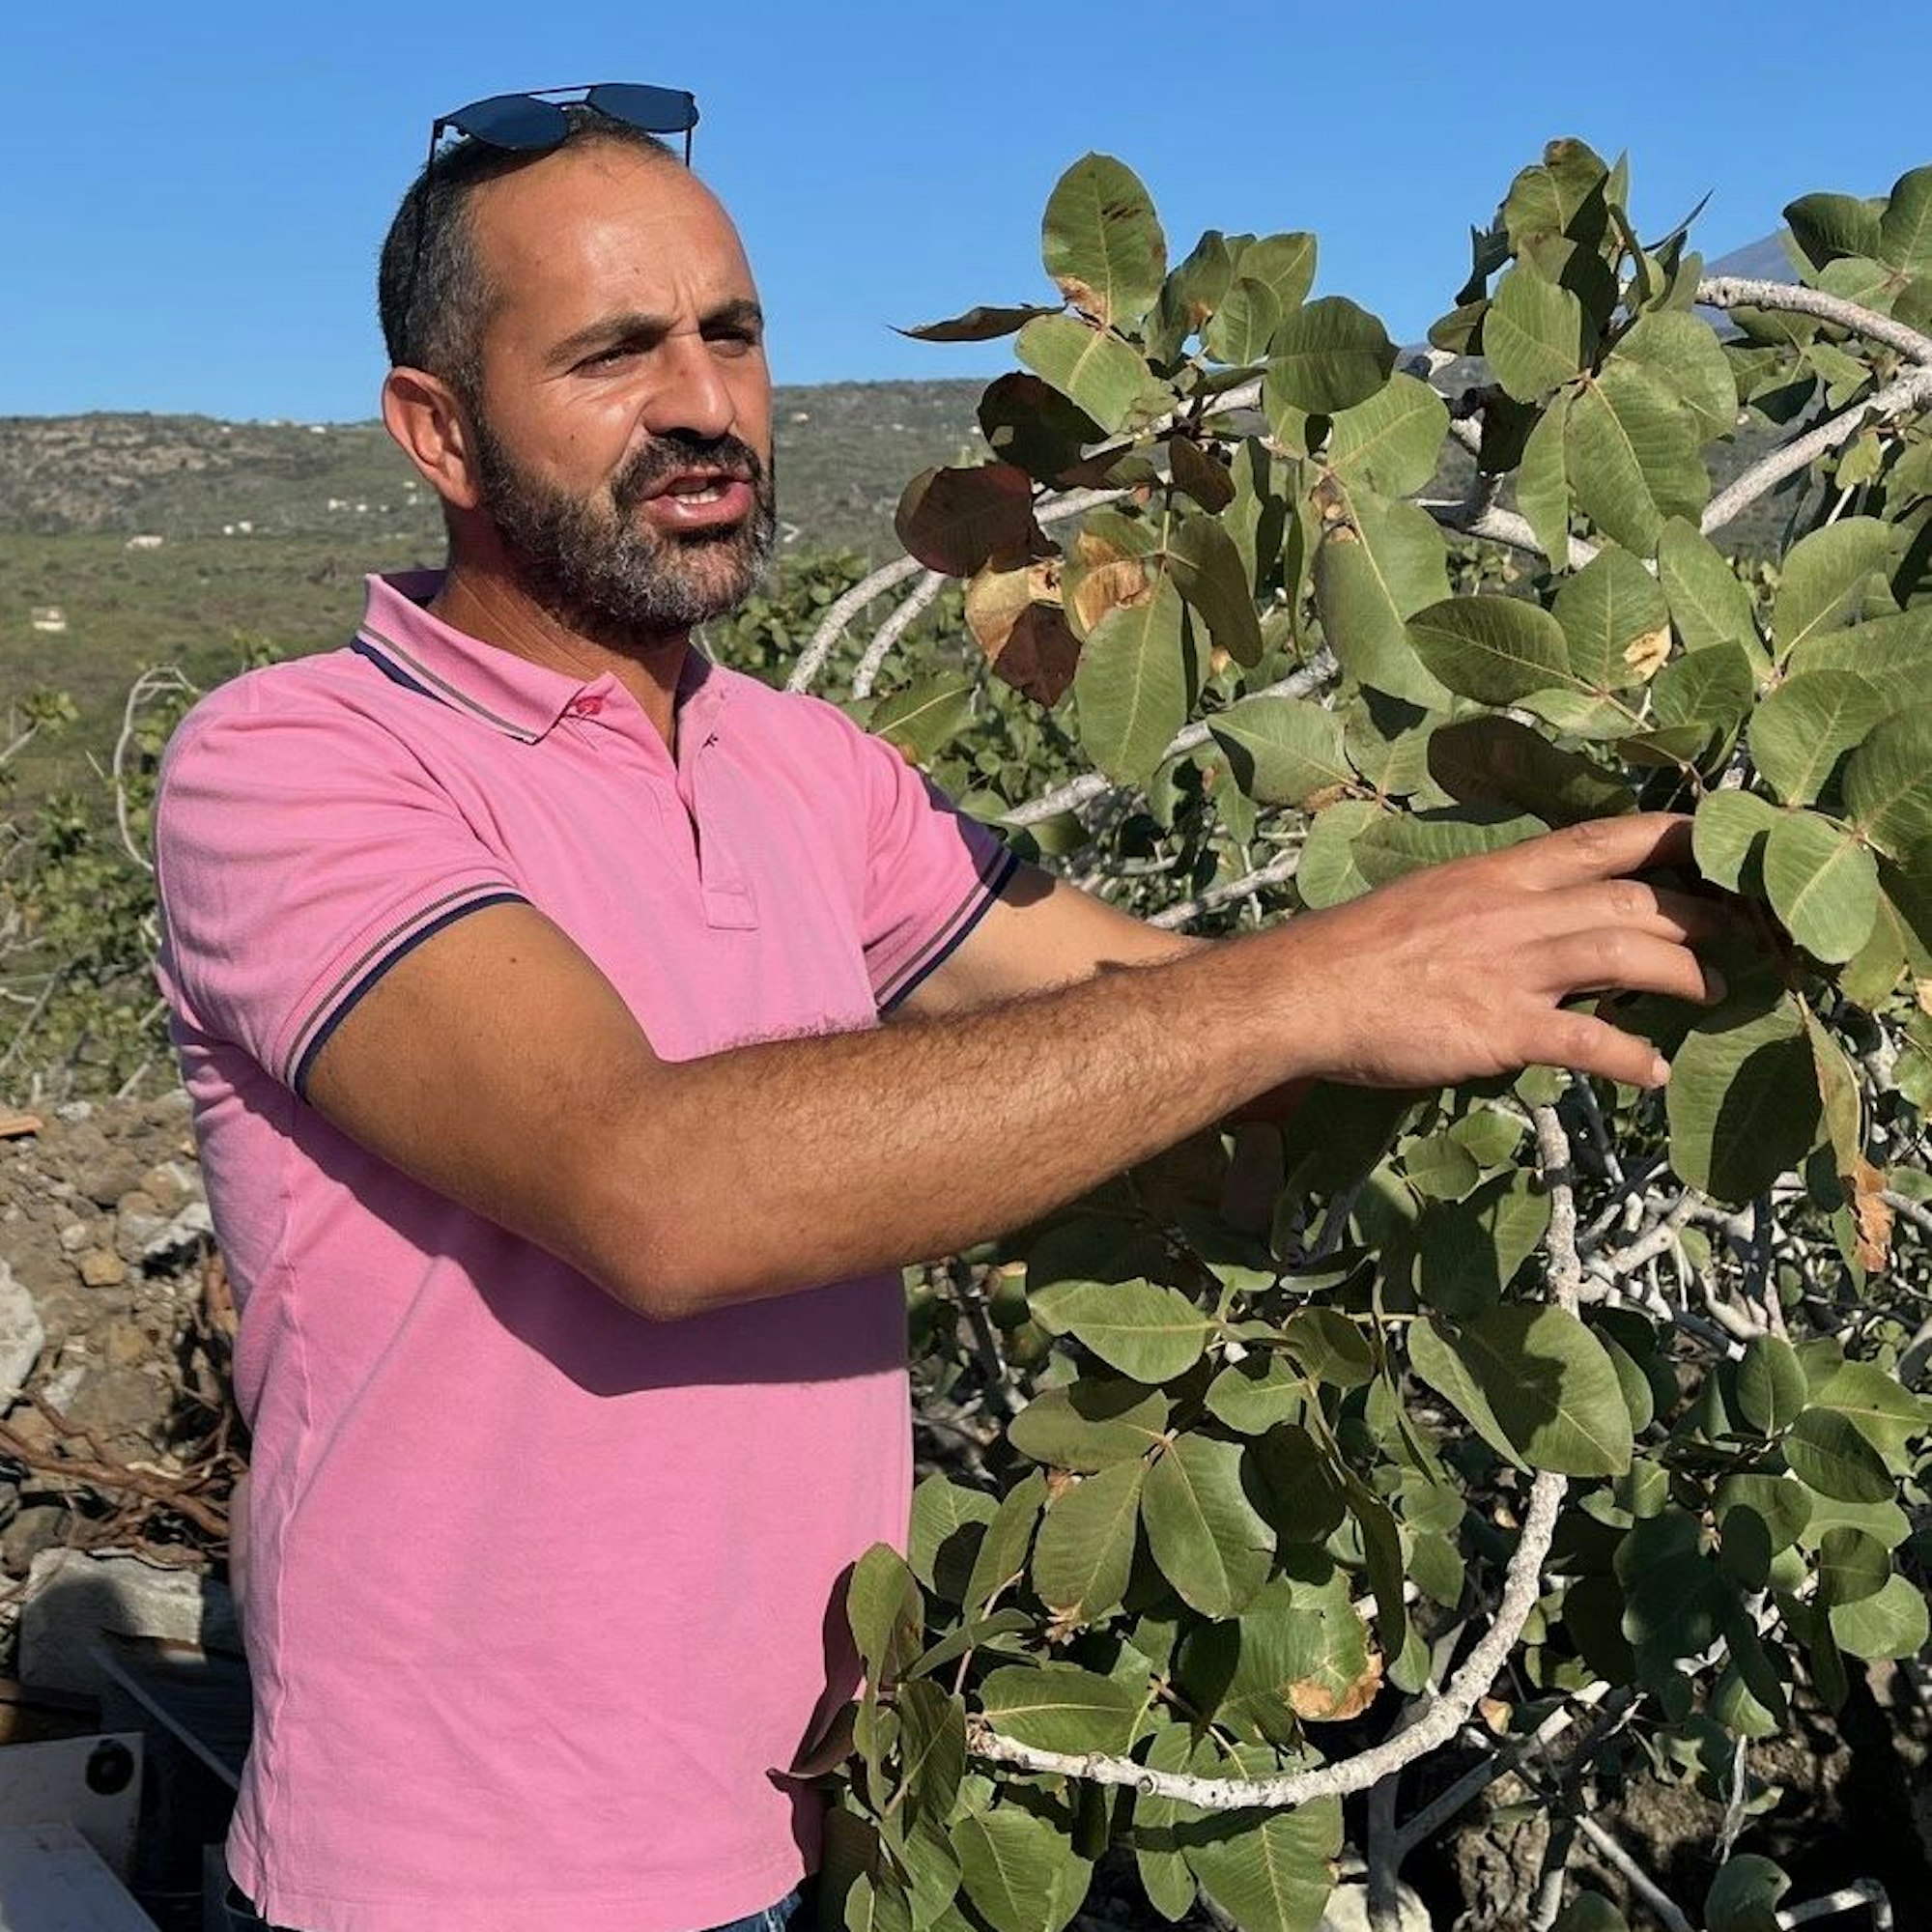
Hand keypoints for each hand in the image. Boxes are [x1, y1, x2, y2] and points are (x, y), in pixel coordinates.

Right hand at [1271, 814, 1726, 1090]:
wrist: (1301, 991)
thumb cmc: (1350, 952)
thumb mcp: (1425, 904)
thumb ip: (1484, 911)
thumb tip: (1522, 928)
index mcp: (1494, 874)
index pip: (1599, 839)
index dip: (1666, 835)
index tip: (1714, 838)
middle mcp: (1514, 910)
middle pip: (1631, 896)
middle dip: (1696, 913)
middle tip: (1735, 932)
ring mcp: (1511, 968)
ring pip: (1628, 953)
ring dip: (1684, 974)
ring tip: (1713, 993)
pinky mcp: (1501, 1028)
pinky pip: (1588, 1042)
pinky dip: (1630, 1058)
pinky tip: (1652, 1073)